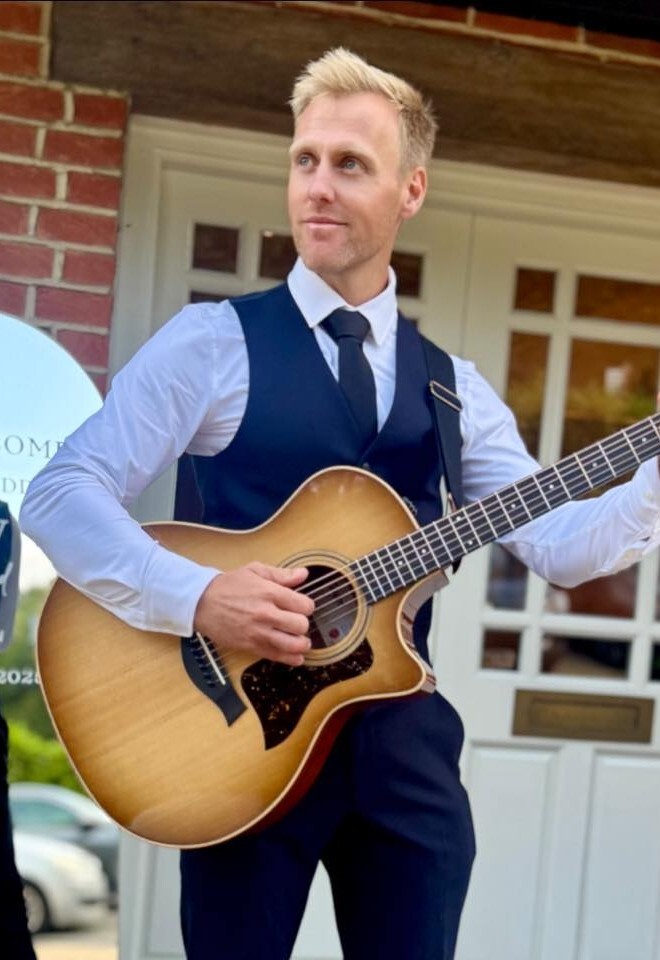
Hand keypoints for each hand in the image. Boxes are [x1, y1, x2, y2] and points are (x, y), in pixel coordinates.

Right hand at [193, 563, 313, 665]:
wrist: (202, 602)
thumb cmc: (228, 586)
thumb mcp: (255, 571)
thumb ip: (282, 574)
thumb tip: (303, 574)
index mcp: (269, 593)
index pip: (304, 605)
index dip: (306, 606)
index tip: (302, 607)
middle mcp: (266, 614)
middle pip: (301, 625)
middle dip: (303, 624)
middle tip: (297, 622)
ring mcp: (258, 632)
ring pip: (293, 645)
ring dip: (301, 644)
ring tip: (300, 640)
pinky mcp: (250, 646)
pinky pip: (277, 657)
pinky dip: (291, 659)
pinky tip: (296, 656)